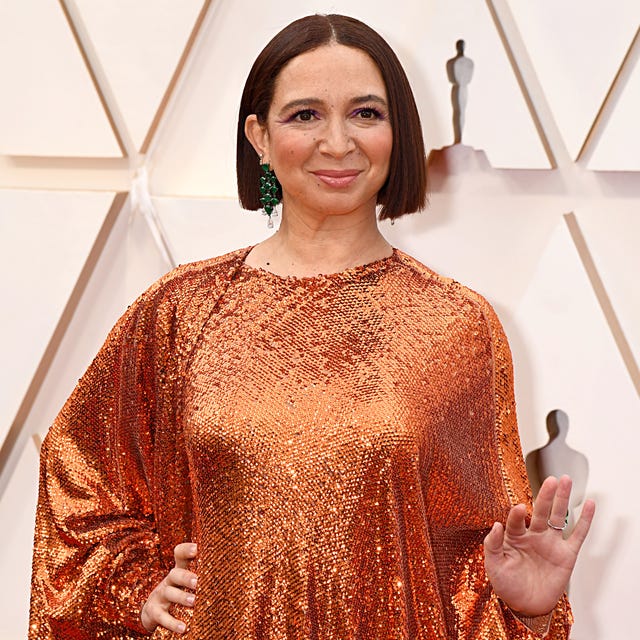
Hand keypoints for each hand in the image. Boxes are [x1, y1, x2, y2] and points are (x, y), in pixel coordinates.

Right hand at [141, 542, 197, 634]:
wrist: (152, 610)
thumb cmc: (177, 590)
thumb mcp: (185, 579)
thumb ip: (201, 572)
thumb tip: (228, 568)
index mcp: (179, 570)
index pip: (179, 554)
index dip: (186, 550)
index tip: (196, 549)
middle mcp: (169, 580)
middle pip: (175, 573)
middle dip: (186, 577)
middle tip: (197, 581)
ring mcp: (161, 596)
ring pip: (169, 593)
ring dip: (181, 597)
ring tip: (194, 602)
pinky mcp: (155, 612)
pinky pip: (163, 617)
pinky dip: (172, 623)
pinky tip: (183, 628)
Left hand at [484, 475, 594, 615]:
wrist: (526, 606)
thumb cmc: (507, 584)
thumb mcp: (494, 565)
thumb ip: (493, 545)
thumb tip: (496, 525)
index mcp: (514, 536)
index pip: (516, 520)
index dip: (518, 514)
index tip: (520, 508)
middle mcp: (533, 535)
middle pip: (540, 511)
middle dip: (545, 495)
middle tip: (551, 479)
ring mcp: (550, 543)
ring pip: (558, 516)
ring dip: (562, 499)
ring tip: (565, 480)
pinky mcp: (566, 554)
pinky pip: (578, 534)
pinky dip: (585, 520)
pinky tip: (589, 504)